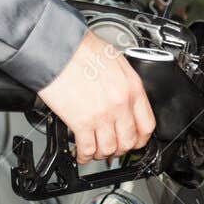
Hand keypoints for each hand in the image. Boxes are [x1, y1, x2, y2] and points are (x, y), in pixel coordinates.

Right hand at [37, 29, 155, 164]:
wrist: (57, 47)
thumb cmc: (81, 48)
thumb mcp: (115, 60)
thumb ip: (124, 82)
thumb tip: (125, 97)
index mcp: (131, 88)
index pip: (147, 125)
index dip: (140, 138)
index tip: (133, 140)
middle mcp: (120, 103)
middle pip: (128, 141)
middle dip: (120, 149)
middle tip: (113, 148)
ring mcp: (102, 115)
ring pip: (109, 149)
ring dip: (102, 154)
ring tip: (95, 151)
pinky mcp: (81, 122)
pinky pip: (87, 149)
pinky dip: (84, 156)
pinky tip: (81, 153)